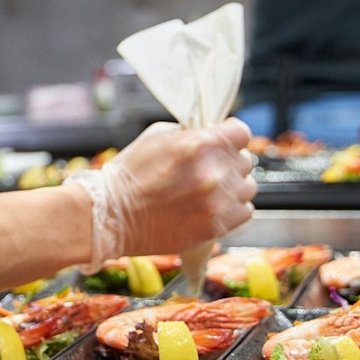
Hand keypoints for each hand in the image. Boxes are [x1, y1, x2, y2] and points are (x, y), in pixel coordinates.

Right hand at [67, 118, 256, 270]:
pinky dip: (232, 209)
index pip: (241, 132)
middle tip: (209, 169)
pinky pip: (244, 212)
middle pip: (245, 160)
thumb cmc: (128, 175)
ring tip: (211, 190)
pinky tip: (212, 207)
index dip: (232, 136)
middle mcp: (213, 172)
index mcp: (199, 144)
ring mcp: (216, 202)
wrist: (111, 216)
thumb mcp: (156, 136)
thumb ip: (191, 133)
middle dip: (228, 162)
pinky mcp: (215, 227)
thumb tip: (211, 134)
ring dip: (233, 187)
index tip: (224, 142)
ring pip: (248, 188)